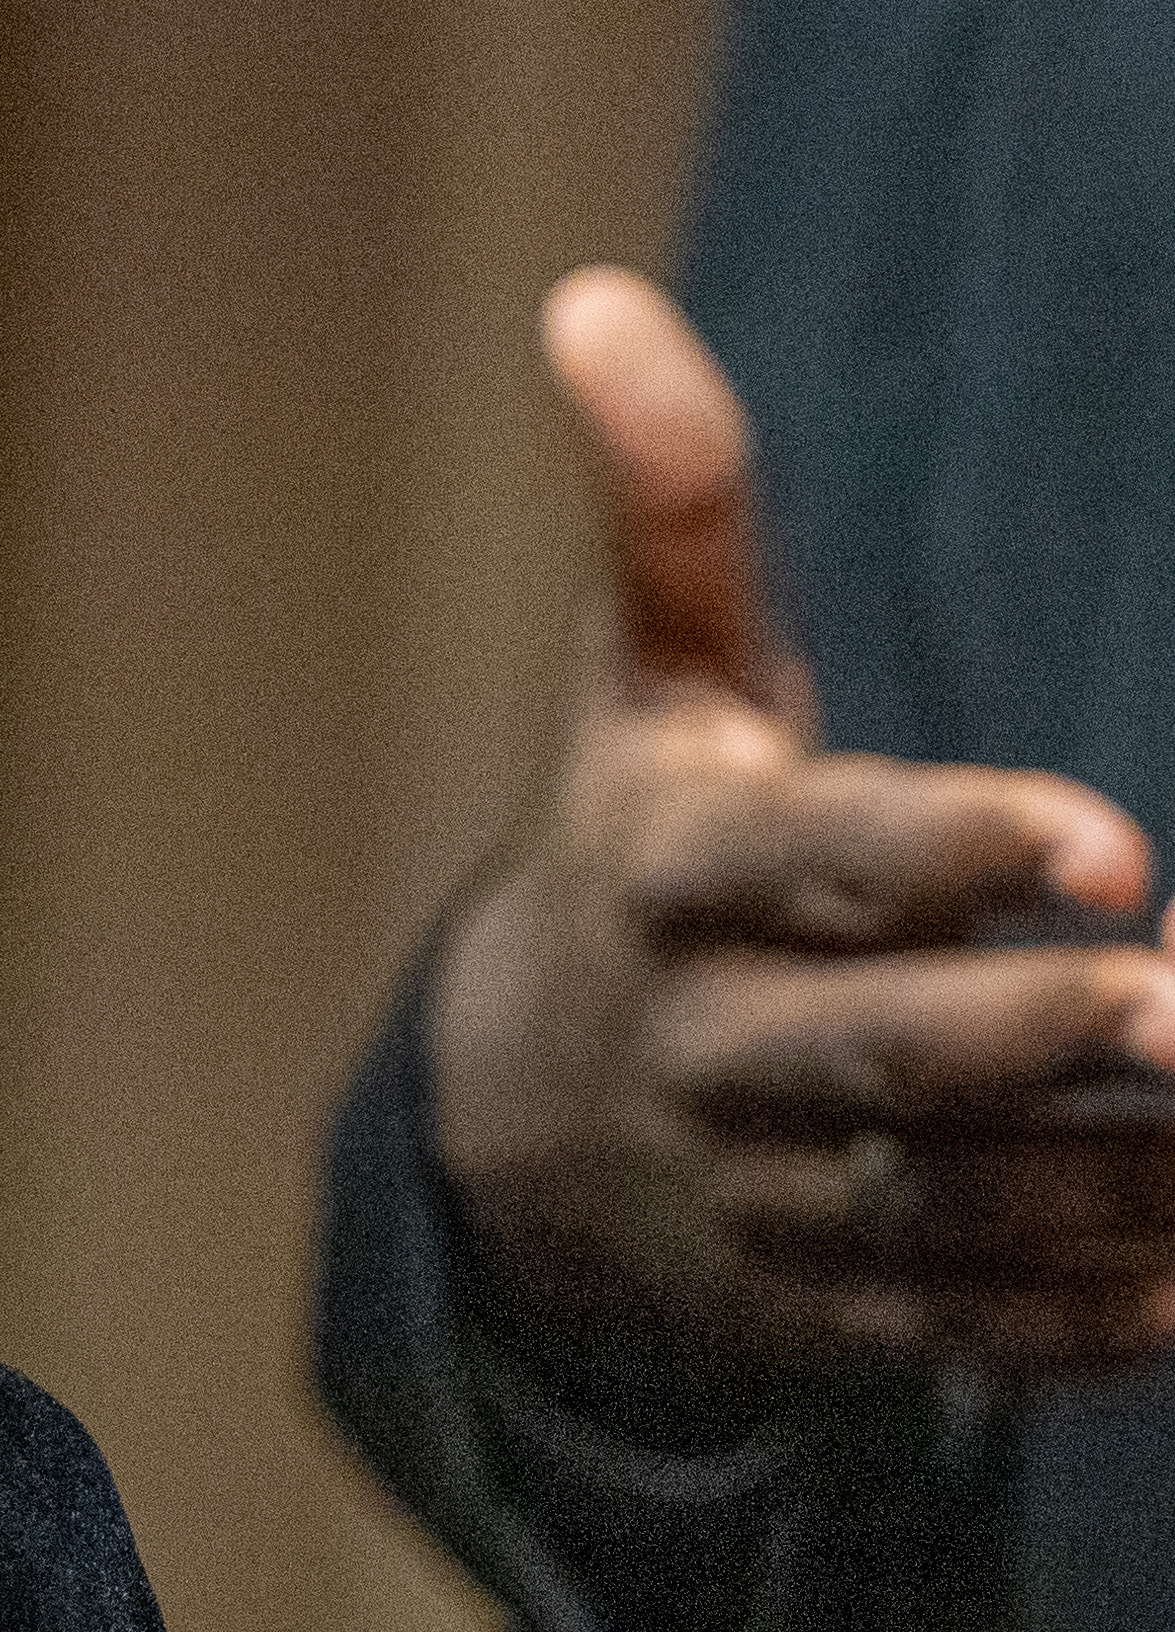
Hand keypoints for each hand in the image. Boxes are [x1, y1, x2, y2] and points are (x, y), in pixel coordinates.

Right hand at [425, 268, 1174, 1396]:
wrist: (517, 1131)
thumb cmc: (648, 844)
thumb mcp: (646, 683)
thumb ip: (669, 506)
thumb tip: (593, 298)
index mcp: (664, 880)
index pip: (806, 867)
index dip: (948, 853)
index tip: (1110, 842)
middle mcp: (698, 1050)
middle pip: (871, 1061)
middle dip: (1040, 1041)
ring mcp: (756, 1200)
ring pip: (948, 1209)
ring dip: (1117, 1187)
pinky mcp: (819, 1311)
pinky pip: (967, 1333)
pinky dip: (1092, 1318)